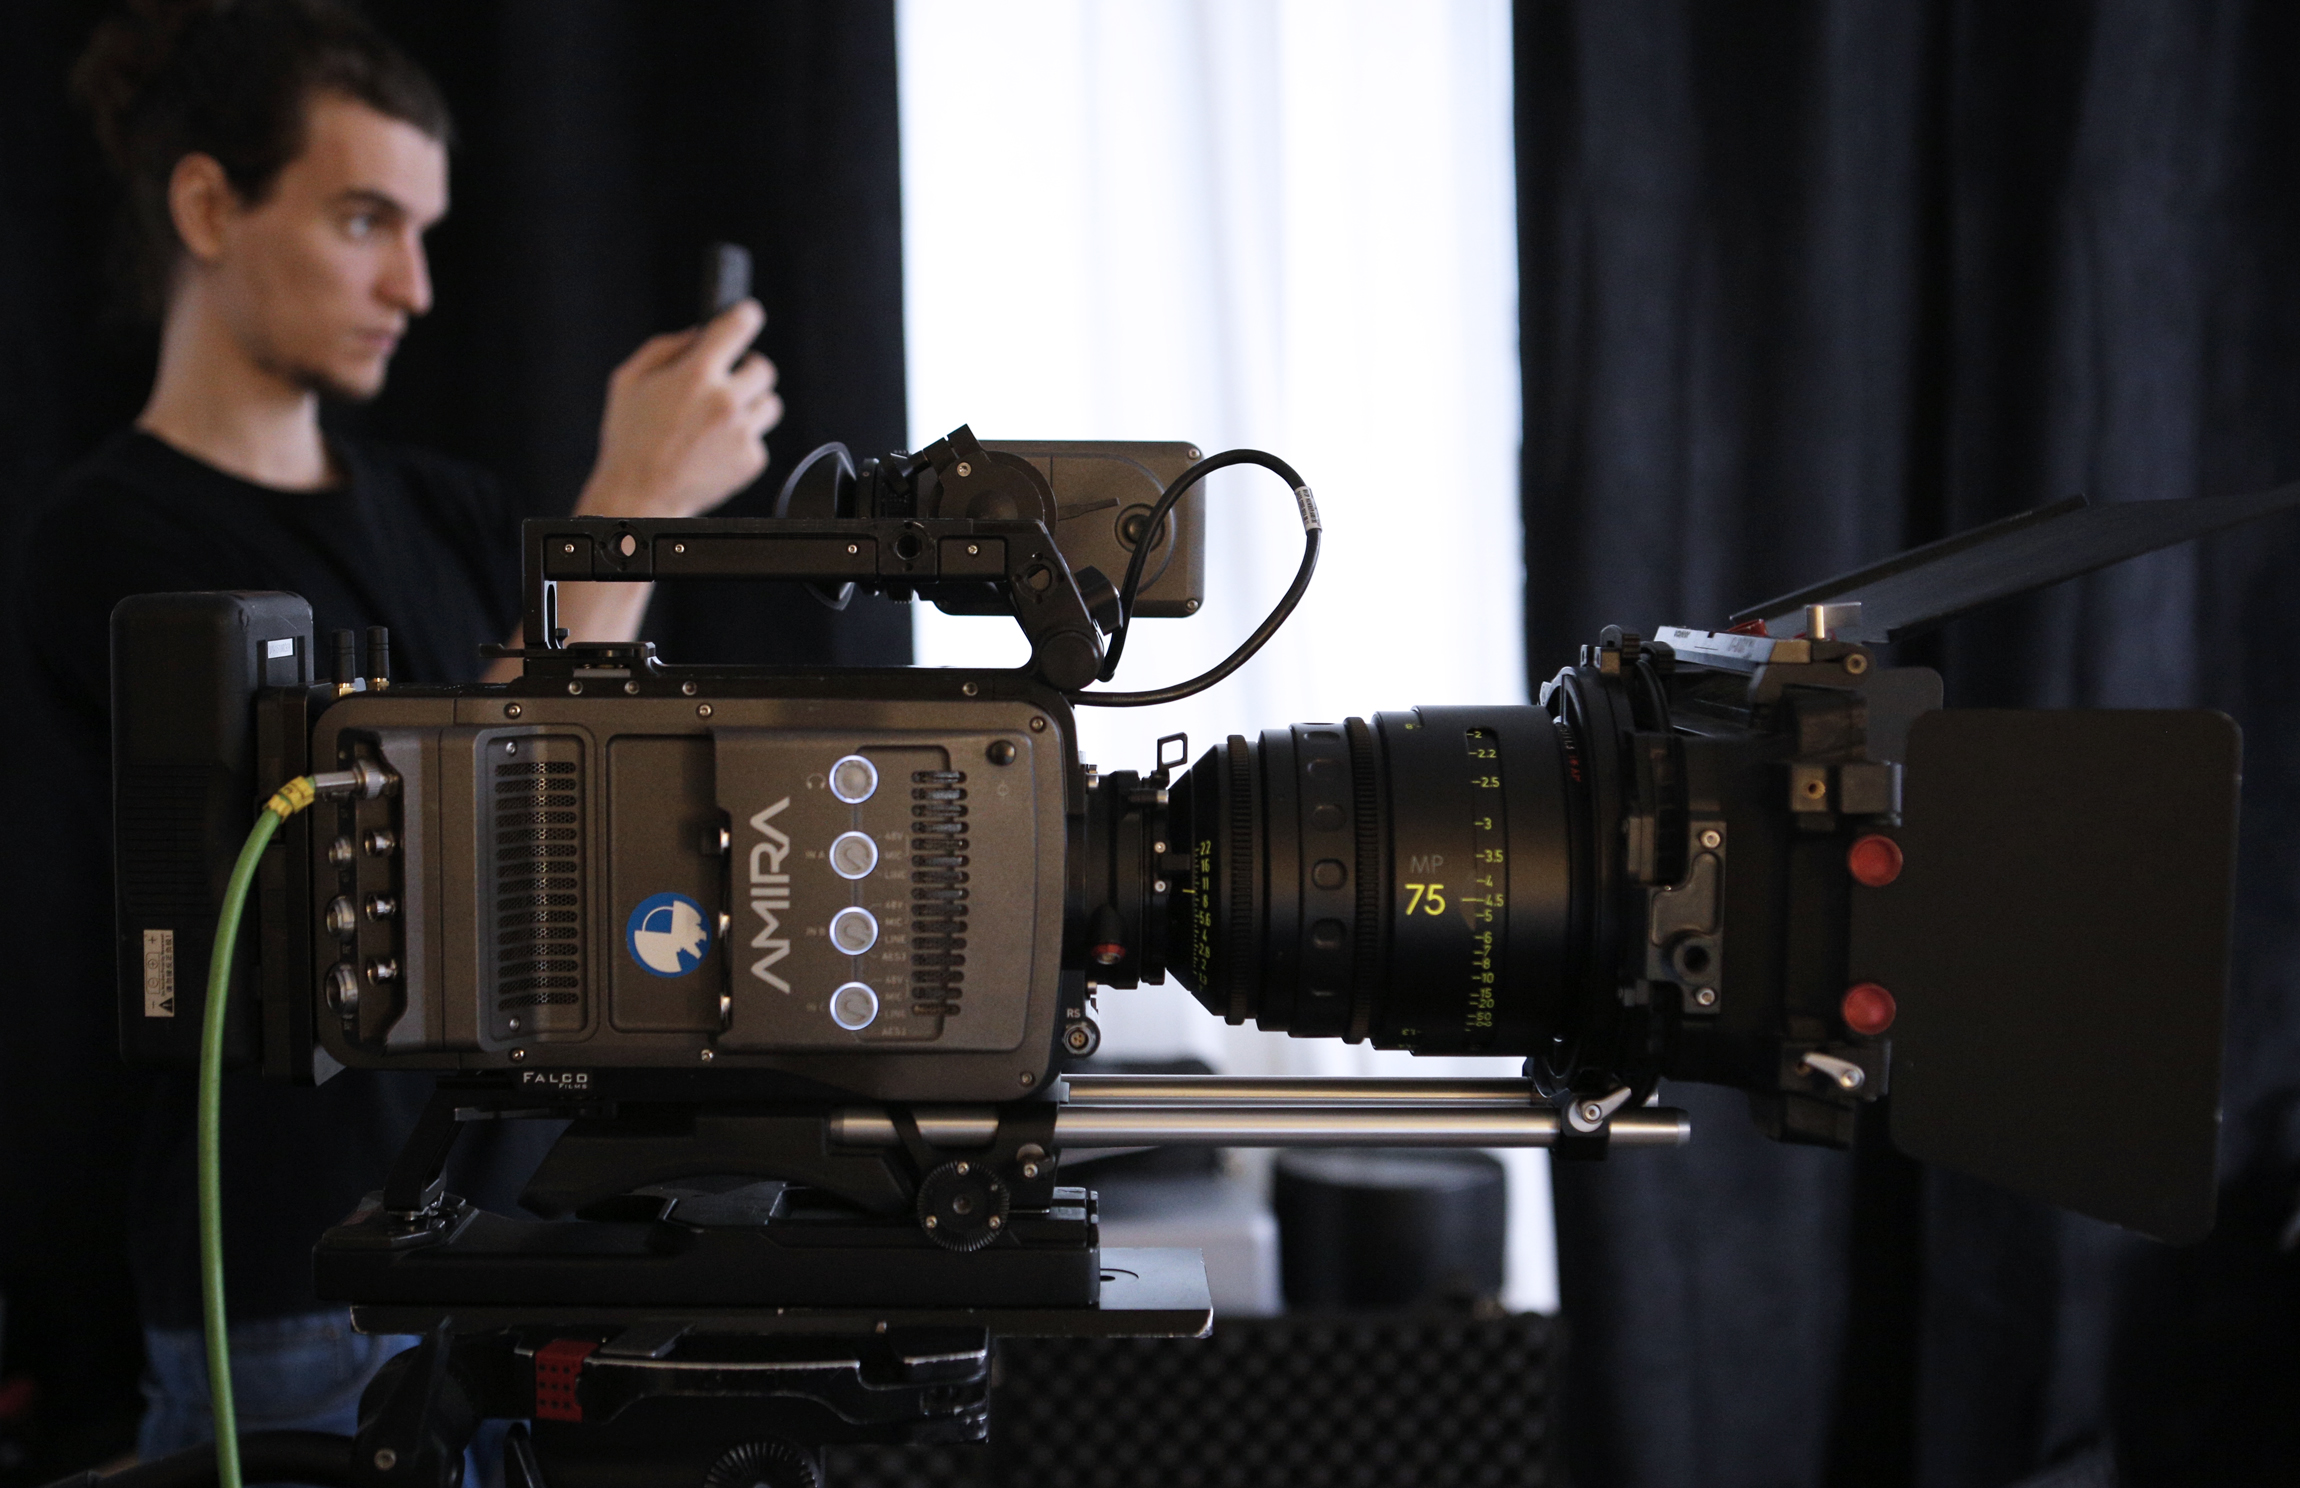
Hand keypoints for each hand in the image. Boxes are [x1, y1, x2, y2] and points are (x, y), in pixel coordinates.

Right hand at [578, 299, 781, 519]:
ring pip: (769, 404)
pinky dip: (742, 441)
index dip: (745, 316)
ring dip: (749, 407)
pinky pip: (759, 438)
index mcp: (695, 375)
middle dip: (746, 372)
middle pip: (764, 368)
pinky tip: (713, 449)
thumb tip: (699, 333)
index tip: (746, 317)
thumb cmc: (629, 438)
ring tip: (717, 422)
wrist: (640, 496)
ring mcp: (742, 432)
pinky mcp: (752, 460)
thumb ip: (665, 347)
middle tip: (725, 384)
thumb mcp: (628, 381)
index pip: (740, 326)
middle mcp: (725, 400)